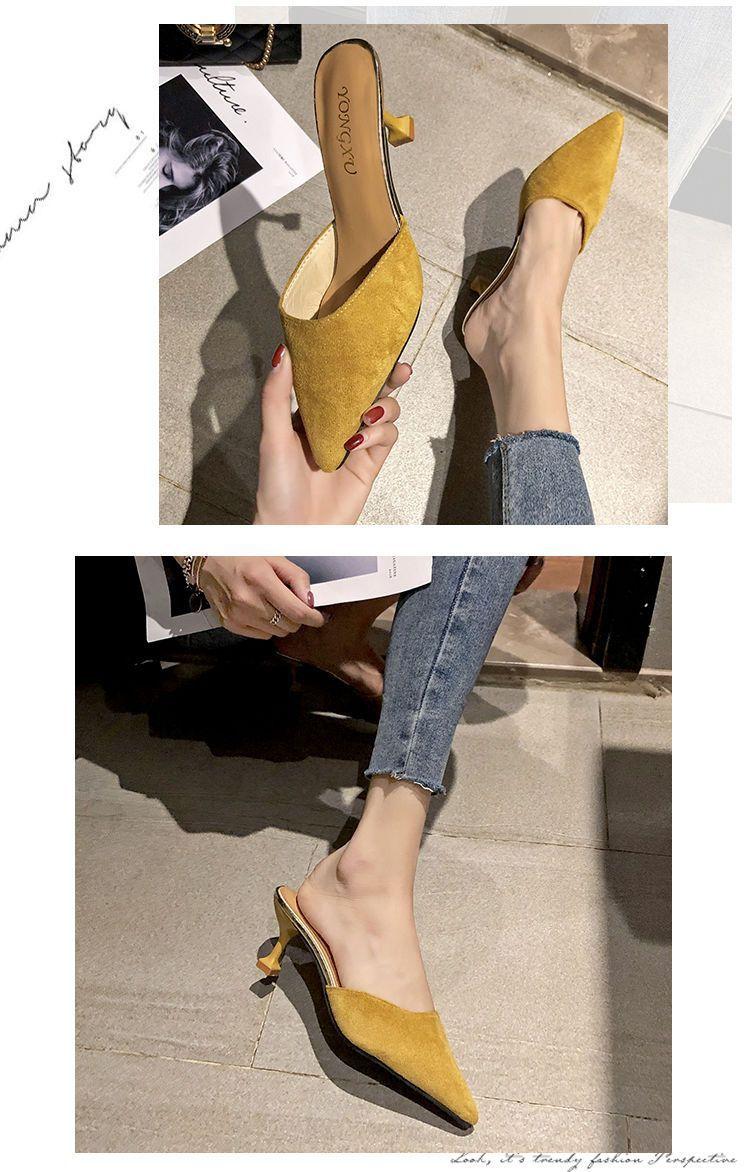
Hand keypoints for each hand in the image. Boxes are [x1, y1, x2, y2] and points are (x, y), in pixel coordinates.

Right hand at [197, 556, 325, 638]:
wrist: (208, 561)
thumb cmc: (243, 556)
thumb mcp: (274, 558)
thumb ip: (296, 578)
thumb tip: (310, 601)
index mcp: (261, 580)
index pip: (296, 611)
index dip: (313, 618)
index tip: (320, 618)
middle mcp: (248, 601)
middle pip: (289, 625)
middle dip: (297, 617)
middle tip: (292, 604)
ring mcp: (237, 615)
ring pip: (277, 633)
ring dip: (282, 622)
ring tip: (272, 604)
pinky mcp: (229, 624)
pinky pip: (261, 635)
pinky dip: (267, 627)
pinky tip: (260, 610)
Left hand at [254, 344, 410, 523]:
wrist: (293, 532)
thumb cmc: (276, 490)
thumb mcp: (271, 436)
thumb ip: (276, 395)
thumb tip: (282, 353)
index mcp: (309, 415)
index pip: (336, 379)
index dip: (353, 362)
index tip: (366, 344)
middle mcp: (335, 426)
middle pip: (369, 392)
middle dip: (386, 378)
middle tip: (397, 369)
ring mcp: (355, 444)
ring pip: (384, 413)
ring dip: (384, 408)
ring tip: (369, 414)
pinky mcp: (369, 464)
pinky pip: (386, 439)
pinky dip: (379, 433)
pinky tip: (359, 440)